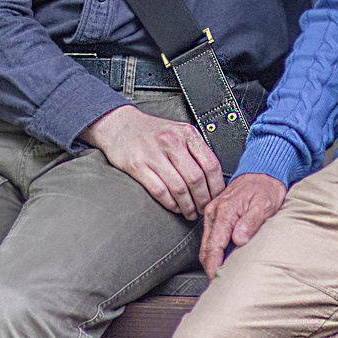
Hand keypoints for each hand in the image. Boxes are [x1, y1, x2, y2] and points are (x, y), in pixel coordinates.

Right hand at [82, 104, 224, 218]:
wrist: (120, 124)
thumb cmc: (151, 131)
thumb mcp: (179, 132)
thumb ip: (195, 151)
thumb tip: (214, 179)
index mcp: (187, 134)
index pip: (210, 165)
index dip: (217, 186)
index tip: (218, 198)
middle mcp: (171, 142)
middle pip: (196, 179)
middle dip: (203, 200)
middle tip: (204, 209)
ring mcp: (153, 154)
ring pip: (179, 188)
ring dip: (188, 206)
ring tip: (190, 212)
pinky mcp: (137, 166)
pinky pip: (159, 191)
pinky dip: (170, 203)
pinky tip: (175, 207)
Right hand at [201, 173, 286, 275]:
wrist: (262, 173)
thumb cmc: (265, 189)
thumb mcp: (265, 205)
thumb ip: (251, 222)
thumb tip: (239, 240)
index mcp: (225, 212)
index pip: (214, 246)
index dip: (213, 266)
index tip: (216, 281)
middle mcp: (214, 213)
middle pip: (205, 248)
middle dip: (209, 268)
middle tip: (218, 285)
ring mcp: (212, 214)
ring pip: (207, 244)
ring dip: (211, 261)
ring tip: (220, 276)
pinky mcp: (216, 216)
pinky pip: (211, 237)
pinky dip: (214, 251)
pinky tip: (223, 260)